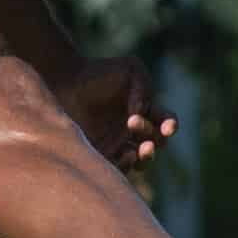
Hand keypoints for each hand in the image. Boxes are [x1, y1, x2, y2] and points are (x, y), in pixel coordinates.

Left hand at [61, 58, 175, 173]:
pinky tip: (124, 155)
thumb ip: (143, 88)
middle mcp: (136, 130)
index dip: (170, 126)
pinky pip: (119, 168)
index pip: (166, 122)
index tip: (168, 127)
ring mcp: (120, 144)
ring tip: (136, 151)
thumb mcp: (130, 70)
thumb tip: (141, 113)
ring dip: (145, 158)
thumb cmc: (99, 73)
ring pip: (142, 161)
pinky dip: (125, 165)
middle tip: (133, 124)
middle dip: (153, 138)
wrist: (66, 83)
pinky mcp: (102, 154)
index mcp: (146, 111)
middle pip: (157, 143)